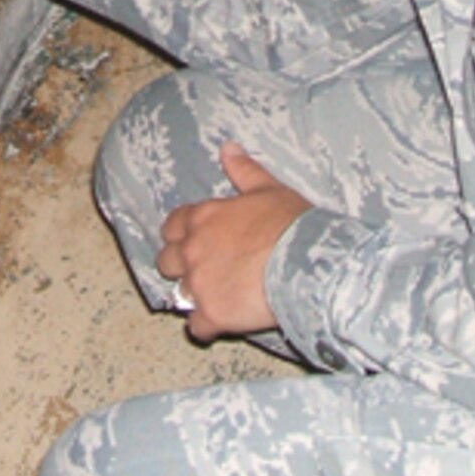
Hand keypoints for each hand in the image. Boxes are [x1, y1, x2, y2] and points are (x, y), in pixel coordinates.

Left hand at [155, 145, 312, 342]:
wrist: (307, 263)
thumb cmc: (290, 223)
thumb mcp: (268, 189)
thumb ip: (244, 170)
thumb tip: (228, 148)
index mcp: (203, 218)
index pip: (173, 226)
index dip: (182, 234)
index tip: (195, 240)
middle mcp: (193, 250)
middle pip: (167, 261)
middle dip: (180, 265)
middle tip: (203, 270)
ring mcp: (199, 284)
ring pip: (179, 294)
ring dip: (194, 295)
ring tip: (214, 297)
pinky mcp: (212, 314)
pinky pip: (196, 327)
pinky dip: (206, 327)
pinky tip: (220, 324)